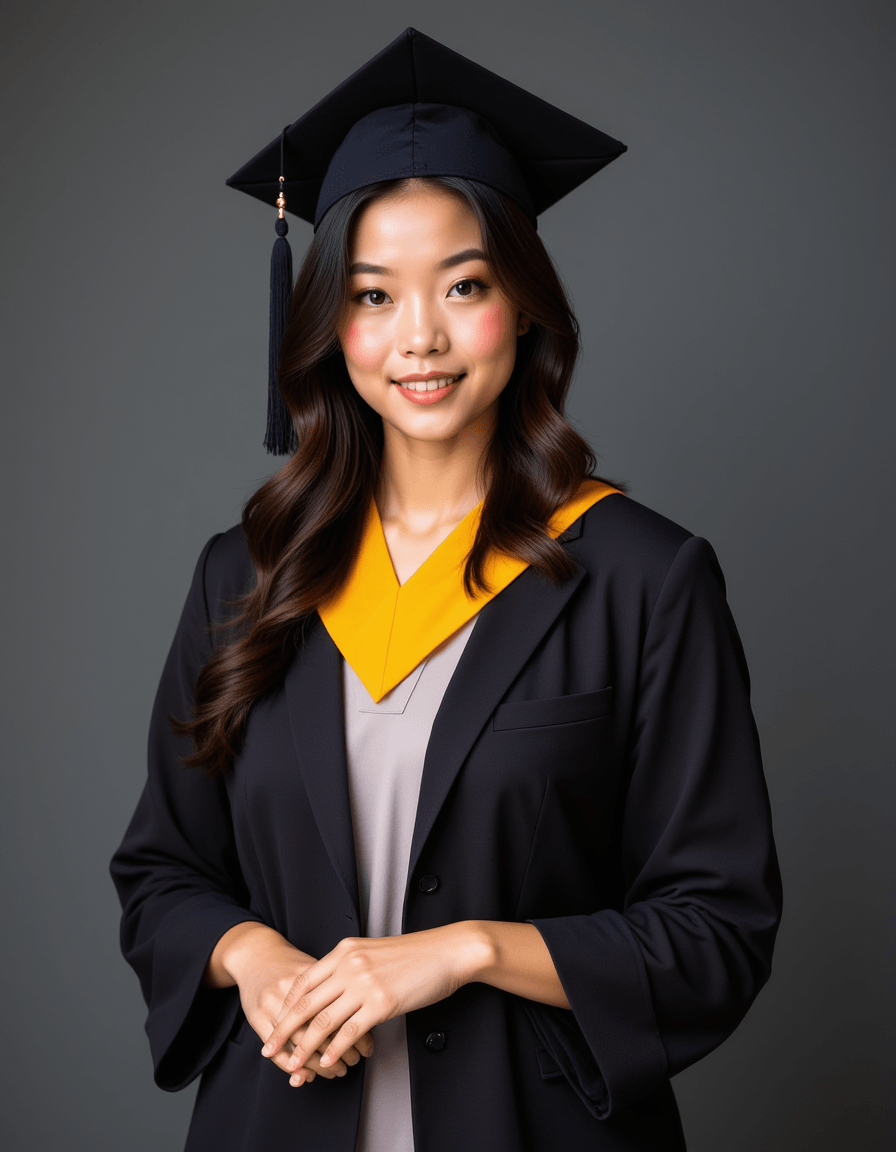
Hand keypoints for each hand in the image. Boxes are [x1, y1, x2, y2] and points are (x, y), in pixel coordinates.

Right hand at [217, 923, 374, 1084]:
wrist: (257, 952)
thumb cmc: (293, 963)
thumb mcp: (319, 966)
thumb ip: (338, 987)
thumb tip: (364, 1017)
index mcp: (312, 971)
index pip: (340, 1007)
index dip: (355, 1033)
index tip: (367, 1049)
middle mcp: (291, 986)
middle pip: (320, 1026)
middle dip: (340, 1051)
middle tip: (353, 1063)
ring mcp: (271, 1001)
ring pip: (299, 1042)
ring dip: (318, 1065)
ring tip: (334, 1072)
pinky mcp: (256, 1015)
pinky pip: (277, 1049)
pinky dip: (292, 1067)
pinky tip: (305, 1074)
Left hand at [260, 924, 489, 1083]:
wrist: (447, 951)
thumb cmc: (415, 954)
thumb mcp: (374, 952)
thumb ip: (351, 966)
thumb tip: (333, 990)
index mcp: (345, 950)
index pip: (304, 980)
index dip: (286, 1005)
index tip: (276, 1023)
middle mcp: (350, 964)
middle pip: (305, 1002)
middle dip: (284, 1029)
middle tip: (269, 1048)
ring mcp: (365, 983)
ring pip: (323, 1020)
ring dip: (305, 1046)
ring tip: (294, 1063)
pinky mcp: (383, 1002)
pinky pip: (350, 1031)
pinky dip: (336, 1050)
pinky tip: (329, 1062)